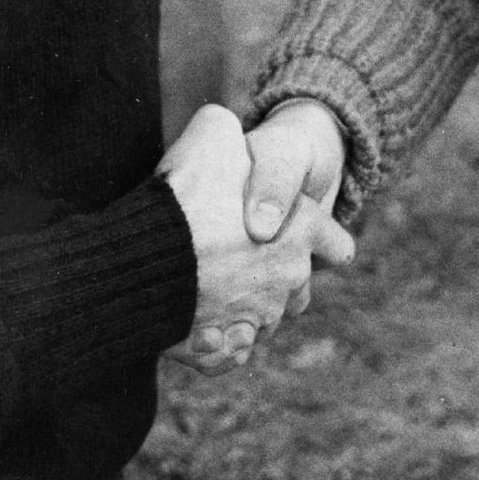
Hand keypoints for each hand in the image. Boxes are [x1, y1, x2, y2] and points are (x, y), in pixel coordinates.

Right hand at [157, 104, 351, 375]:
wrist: (145, 257)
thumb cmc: (187, 191)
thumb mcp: (213, 131)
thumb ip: (227, 131)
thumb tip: (223, 132)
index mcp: (302, 226)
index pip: (333, 242)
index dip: (325, 239)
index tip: (319, 244)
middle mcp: (291, 275)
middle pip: (297, 283)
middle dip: (277, 273)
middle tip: (246, 258)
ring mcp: (261, 315)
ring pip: (266, 316)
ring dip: (249, 305)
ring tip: (219, 287)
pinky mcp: (228, 348)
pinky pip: (231, 348)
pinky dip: (219, 340)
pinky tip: (199, 322)